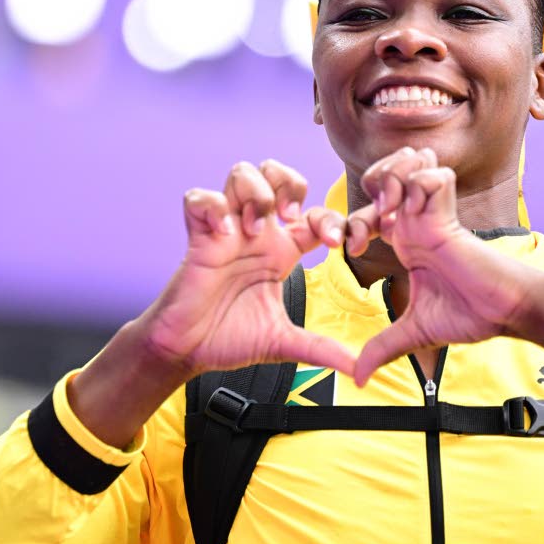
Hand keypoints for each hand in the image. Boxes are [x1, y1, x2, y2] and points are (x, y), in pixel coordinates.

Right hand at [140, 160, 355, 377]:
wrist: (186, 352)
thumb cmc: (229, 339)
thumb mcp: (283, 342)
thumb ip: (321, 349)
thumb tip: (358, 369)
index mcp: (282, 252)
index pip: (316, 214)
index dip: (333, 219)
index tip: (338, 245)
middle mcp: (257, 234)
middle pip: (278, 174)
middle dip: (290, 185)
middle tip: (290, 218)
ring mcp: (227, 231)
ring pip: (243, 173)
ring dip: (256, 193)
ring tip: (256, 229)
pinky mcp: (198, 237)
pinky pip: (200, 198)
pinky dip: (213, 206)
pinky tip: (223, 232)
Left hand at [347, 147, 531, 385]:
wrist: (504, 313)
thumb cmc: (470, 315)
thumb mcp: (414, 332)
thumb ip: (383, 348)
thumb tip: (358, 379)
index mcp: (408, 241)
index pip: (372, 209)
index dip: (352, 221)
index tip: (353, 249)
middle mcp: (418, 222)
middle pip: (389, 172)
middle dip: (372, 185)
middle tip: (372, 219)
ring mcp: (434, 215)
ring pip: (411, 163)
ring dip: (394, 179)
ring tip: (389, 209)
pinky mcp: (452, 215)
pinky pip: (435, 176)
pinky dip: (419, 185)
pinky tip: (410, 212)